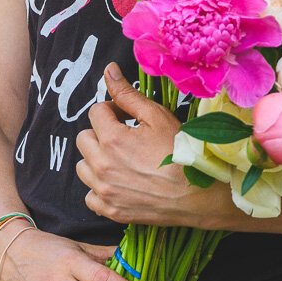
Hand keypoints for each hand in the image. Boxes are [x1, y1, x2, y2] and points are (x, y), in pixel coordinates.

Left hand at [76, 63, 207, 226]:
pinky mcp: (110, 210)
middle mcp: (101, 166)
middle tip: (124, 137)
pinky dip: (100, 188)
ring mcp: (104, 191)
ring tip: (120, 159)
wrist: (198, 194)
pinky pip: (90, 196)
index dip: (111, 110)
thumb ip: (127, 94)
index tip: (126, 117)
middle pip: (83, 139)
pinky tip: (119, 182)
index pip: (95, 112)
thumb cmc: (181, 151)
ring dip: (96, 160)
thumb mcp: (157, 116)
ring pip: (83, 168)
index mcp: (112, 139)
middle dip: (100, 133)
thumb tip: (109, 70)